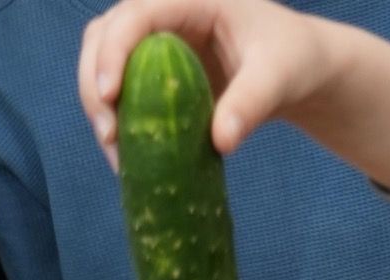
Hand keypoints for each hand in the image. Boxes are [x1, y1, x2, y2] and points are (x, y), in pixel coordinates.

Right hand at [81, 0, 332, 162]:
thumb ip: (251, 104)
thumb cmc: (291, 61)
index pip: (136, 13)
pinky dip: (116, 119)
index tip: (110, 96)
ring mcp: (155, 41)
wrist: (295, 70)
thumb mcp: (278, 78)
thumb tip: (221, 142)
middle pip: (104, 34)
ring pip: (102, 59)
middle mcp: (164, 12)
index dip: (114, 50)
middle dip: (94, 82)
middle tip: (109, 134)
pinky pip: (120, 88)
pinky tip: (126, 155)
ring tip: (115, 150)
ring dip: (97, 104)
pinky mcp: (154, 71)